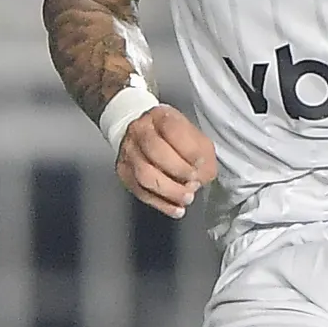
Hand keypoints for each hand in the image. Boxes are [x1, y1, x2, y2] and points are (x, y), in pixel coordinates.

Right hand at [116, 101, 215, 218]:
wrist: (140, 132)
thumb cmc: (170, 135)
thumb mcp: (192, 135)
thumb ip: (202, 152)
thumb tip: (203, 175)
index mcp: (160, 117)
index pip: (172, 130)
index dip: (189, 150)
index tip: (201, 163)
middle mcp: (140, 131)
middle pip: (156, 152)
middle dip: (179, 171)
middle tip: (194, 182)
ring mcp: (128, 152)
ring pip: (145, 175)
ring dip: (169, 191)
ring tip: (187, 198)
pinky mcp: (124, 172)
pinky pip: (140, 191)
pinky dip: (160, 204)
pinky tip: (176, 209)